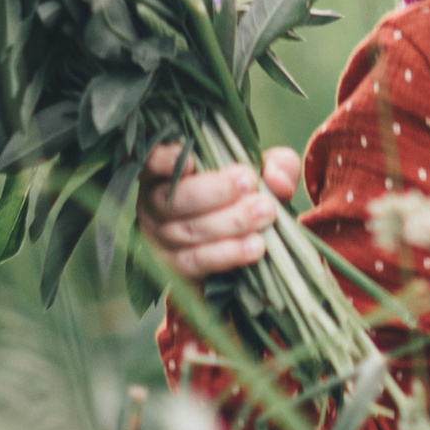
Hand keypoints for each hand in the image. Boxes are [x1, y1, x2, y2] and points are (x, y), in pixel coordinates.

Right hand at [139, 140, 306, 277]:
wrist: (234, 250)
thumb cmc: (239, 199)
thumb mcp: (258, 177)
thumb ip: (273, 167)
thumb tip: (277, 178)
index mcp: (163, 174)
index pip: (152, 163)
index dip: (164, 160)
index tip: (189, 159)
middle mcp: (153, 206)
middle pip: (174, 199)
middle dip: (215, 191)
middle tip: (249, 182)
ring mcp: (160, 241)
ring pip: (190, 231)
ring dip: (230, 223)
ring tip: (264, 213)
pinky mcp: (176, 270)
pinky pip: (199, 262)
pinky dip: (228, 254)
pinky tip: (255, 247)